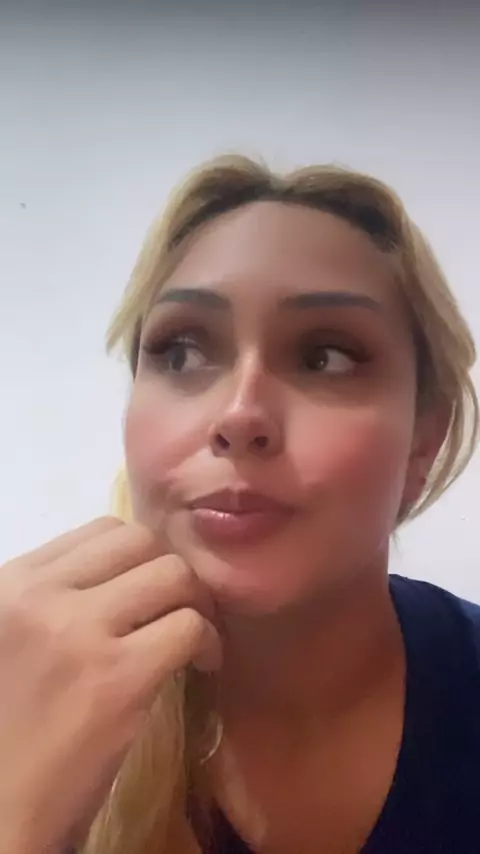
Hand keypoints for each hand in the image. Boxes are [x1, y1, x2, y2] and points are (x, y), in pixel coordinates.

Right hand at [0, 517, 220, 853]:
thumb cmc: (6, 729)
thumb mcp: (10, 638)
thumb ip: (50, 600)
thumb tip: (119, 578)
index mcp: (11, 583)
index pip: (99, 531)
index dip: (137, 556)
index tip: (148, 590)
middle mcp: (40, 596)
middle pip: (140, 543)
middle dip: (169, 572)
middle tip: (178, 607)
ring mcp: (79, 632)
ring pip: (172, 575)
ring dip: (195, 603)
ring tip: (194, 636)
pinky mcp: (117, 679)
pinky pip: (188, 626)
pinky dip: (208, 643)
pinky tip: (203, 666)